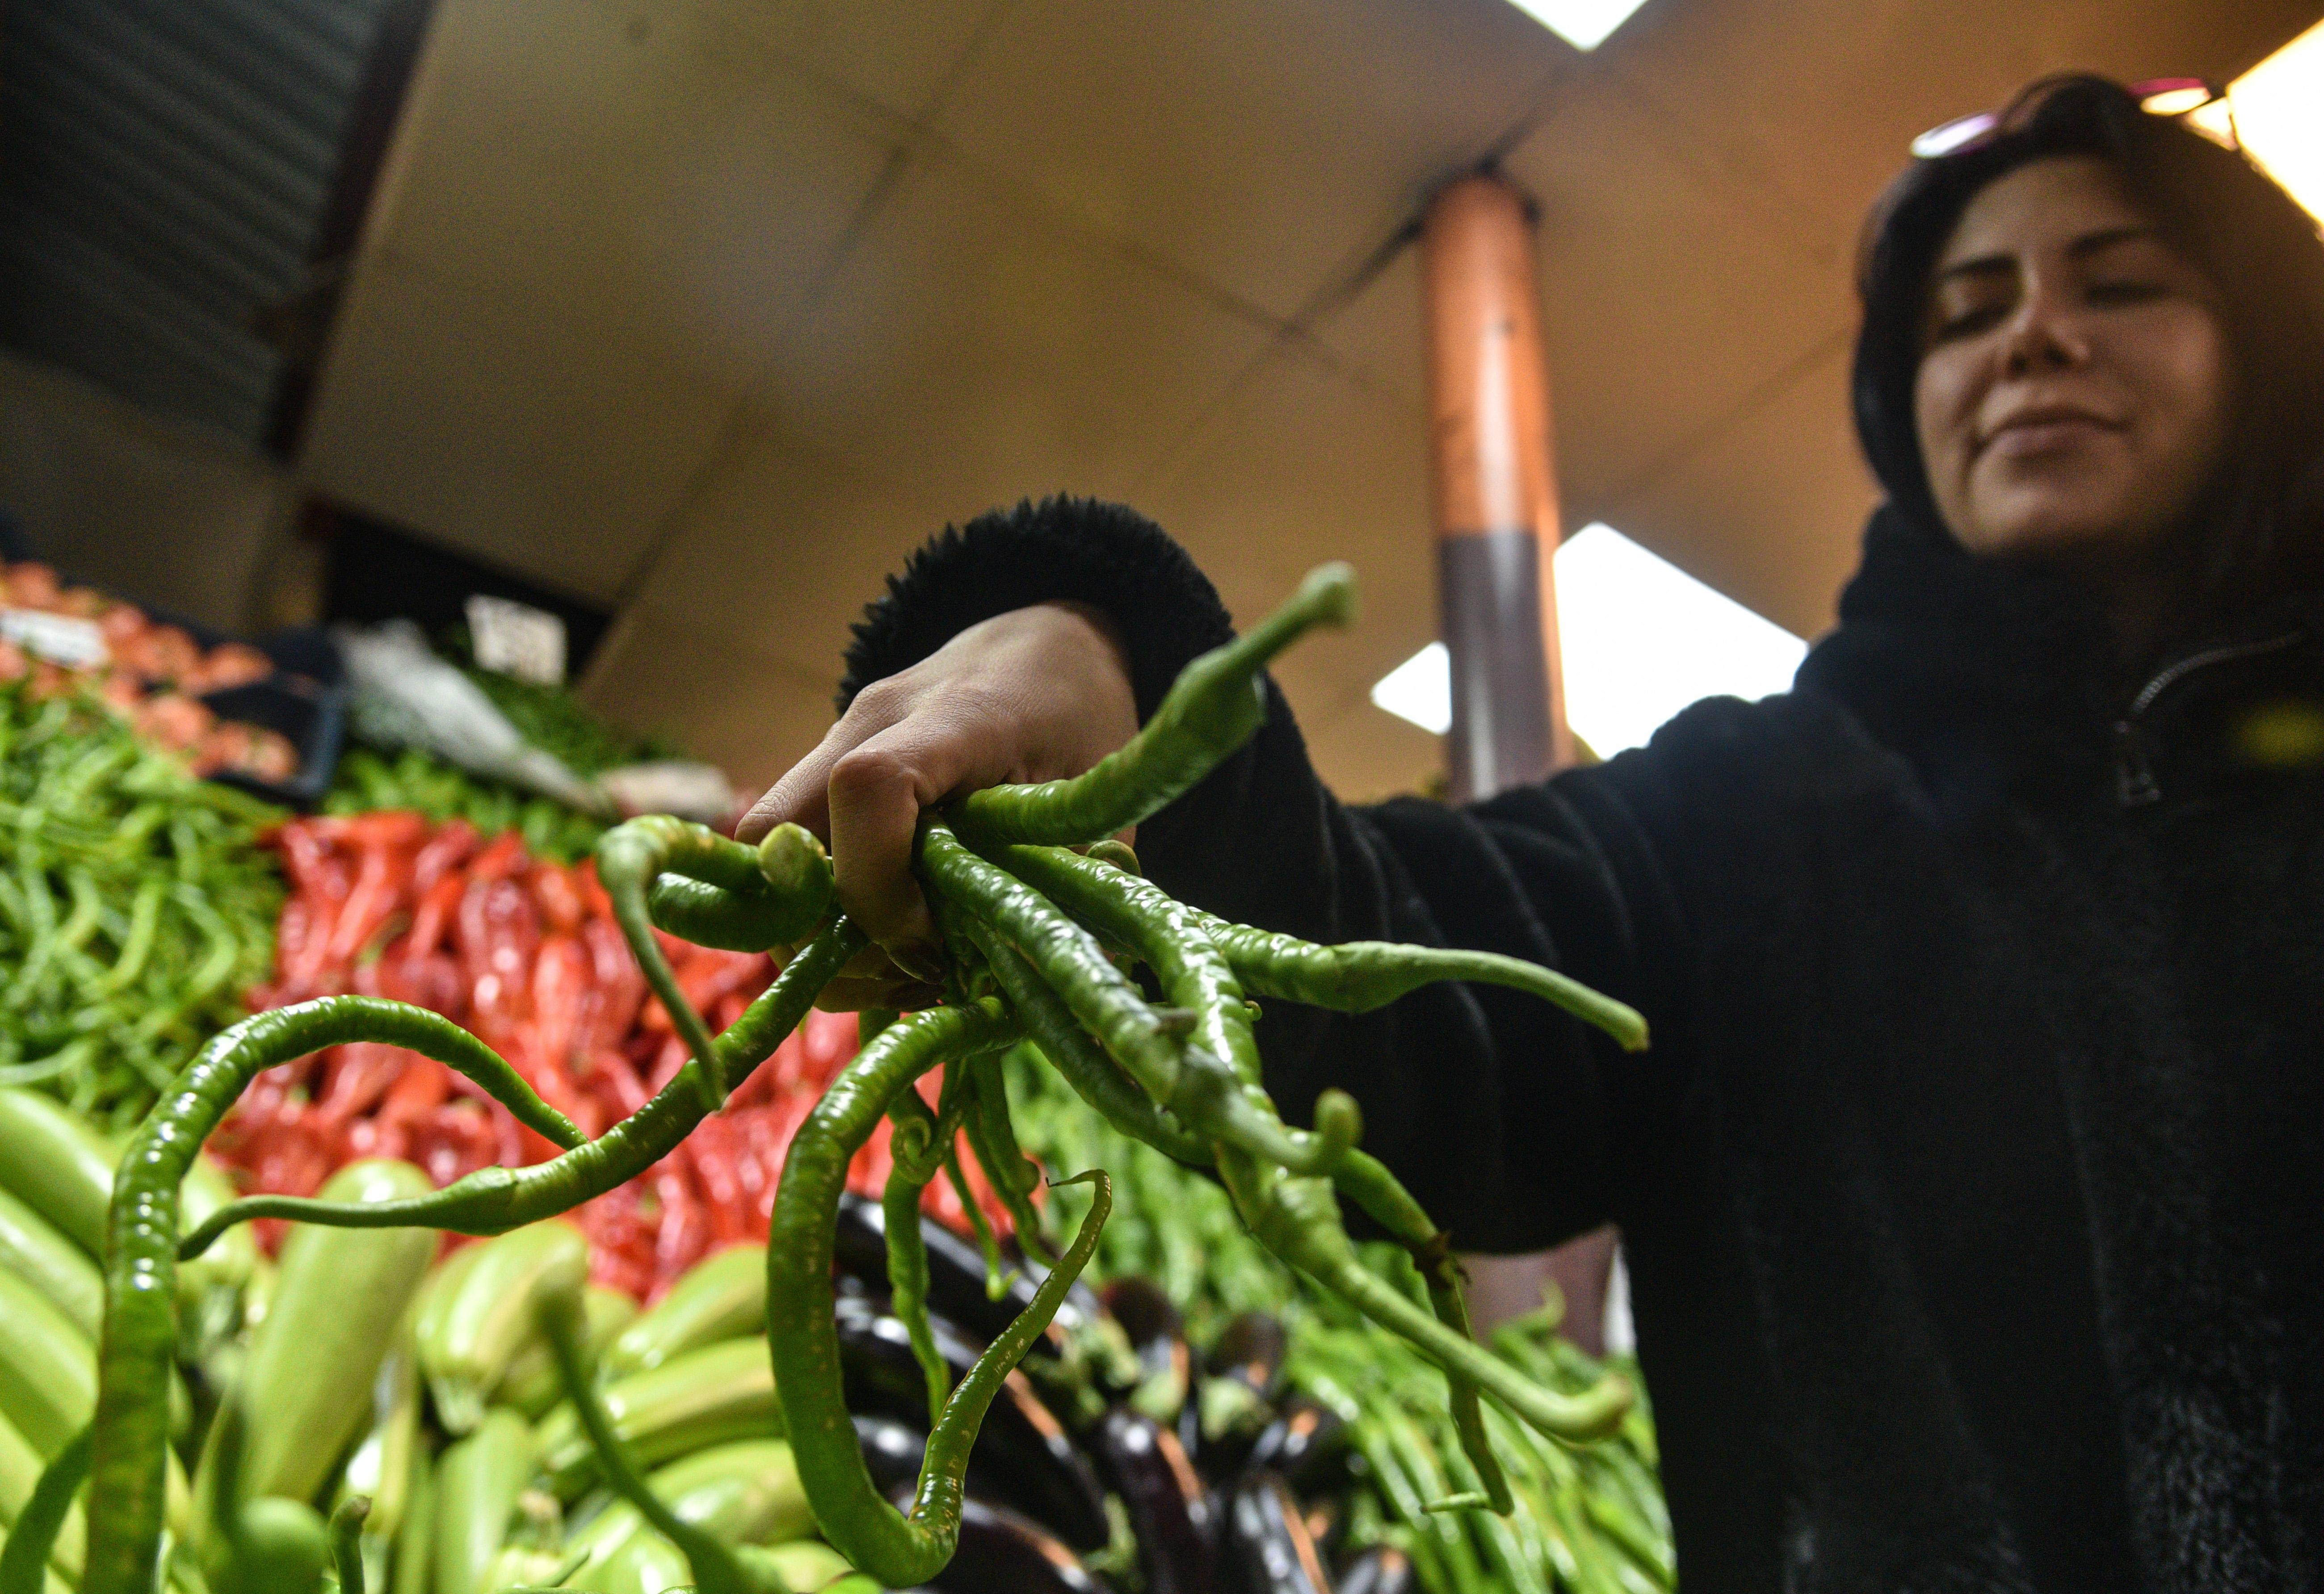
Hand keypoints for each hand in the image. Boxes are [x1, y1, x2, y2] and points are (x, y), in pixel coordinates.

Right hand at [738, 602, 1138, 1008]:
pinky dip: (826, 914)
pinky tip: (893, 939)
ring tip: (905, 967)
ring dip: (820, 935)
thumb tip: (1039, 980)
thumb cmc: (1083, 719)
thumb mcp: (1102, 803)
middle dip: (823, 935)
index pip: (867, 790)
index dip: (878, 887)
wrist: (1046, 643)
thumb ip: (1068, 883)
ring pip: (771, 858)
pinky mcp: (825, 771)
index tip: (930, 942)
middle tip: (908, 973)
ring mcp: (837, 742)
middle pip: (777, 837)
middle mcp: (873, 722)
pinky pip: (793, 855)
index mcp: (957, 719)